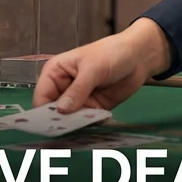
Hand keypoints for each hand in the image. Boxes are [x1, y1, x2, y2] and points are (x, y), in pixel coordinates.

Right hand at [32, 18, 172, 112]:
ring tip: (88, 124)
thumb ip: (78, 89)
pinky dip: (91, 124)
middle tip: (71, 128)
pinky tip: (100, 120)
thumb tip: (61, 110)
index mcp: (55, 72)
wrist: (139, 57)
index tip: (52, 125)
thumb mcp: (93, 68)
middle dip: (61, 121)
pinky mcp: (92, 108)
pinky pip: (86, 122)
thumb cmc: (112, 53)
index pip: (42, 96)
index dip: (44, 112)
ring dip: (77, 125)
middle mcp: (63, 88)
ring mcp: (77, 100)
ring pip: (69, 119)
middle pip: (53, 112)